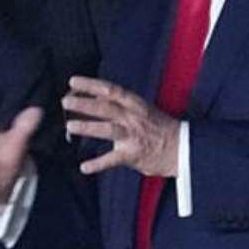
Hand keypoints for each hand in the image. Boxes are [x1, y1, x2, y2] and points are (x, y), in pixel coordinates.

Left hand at [63, 76, 178, 176]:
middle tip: (65, 101)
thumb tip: (94, 97)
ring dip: (88, 127)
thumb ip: (119, 105)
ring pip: (107, 129)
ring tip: (70, 126)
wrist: (183, 148)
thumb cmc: (160, 128)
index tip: (74, 81)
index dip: (91, 84)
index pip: (110, 90)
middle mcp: (133, 117)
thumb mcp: (141, 109)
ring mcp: (133, 136)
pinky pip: (112, 160)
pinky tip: (84, 167)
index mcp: (135, 104)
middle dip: (84, 103)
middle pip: (105, 107)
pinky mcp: (133, 155)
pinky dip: (97, 164)